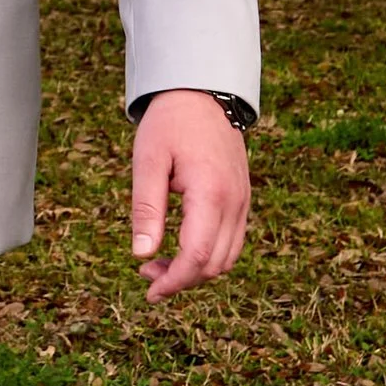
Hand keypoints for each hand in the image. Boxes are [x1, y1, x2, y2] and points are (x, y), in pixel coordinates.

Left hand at [130, 90, 250, 300]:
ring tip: (158, 264)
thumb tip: (141, 254)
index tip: (149, 291)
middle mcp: (235, 202)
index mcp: (211, 193)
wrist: (201, 94)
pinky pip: (232, 242)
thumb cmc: (170, 125)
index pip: (198, 255)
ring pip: (227, 258)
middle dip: (181, 279)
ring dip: (195, 270)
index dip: (174, 281)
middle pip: (215, 264)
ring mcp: (243, 202)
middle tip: (145, 274)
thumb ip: (146, 209)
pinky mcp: (242, 200)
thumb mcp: (148, 162)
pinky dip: (208, 256)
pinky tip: (180, 249)